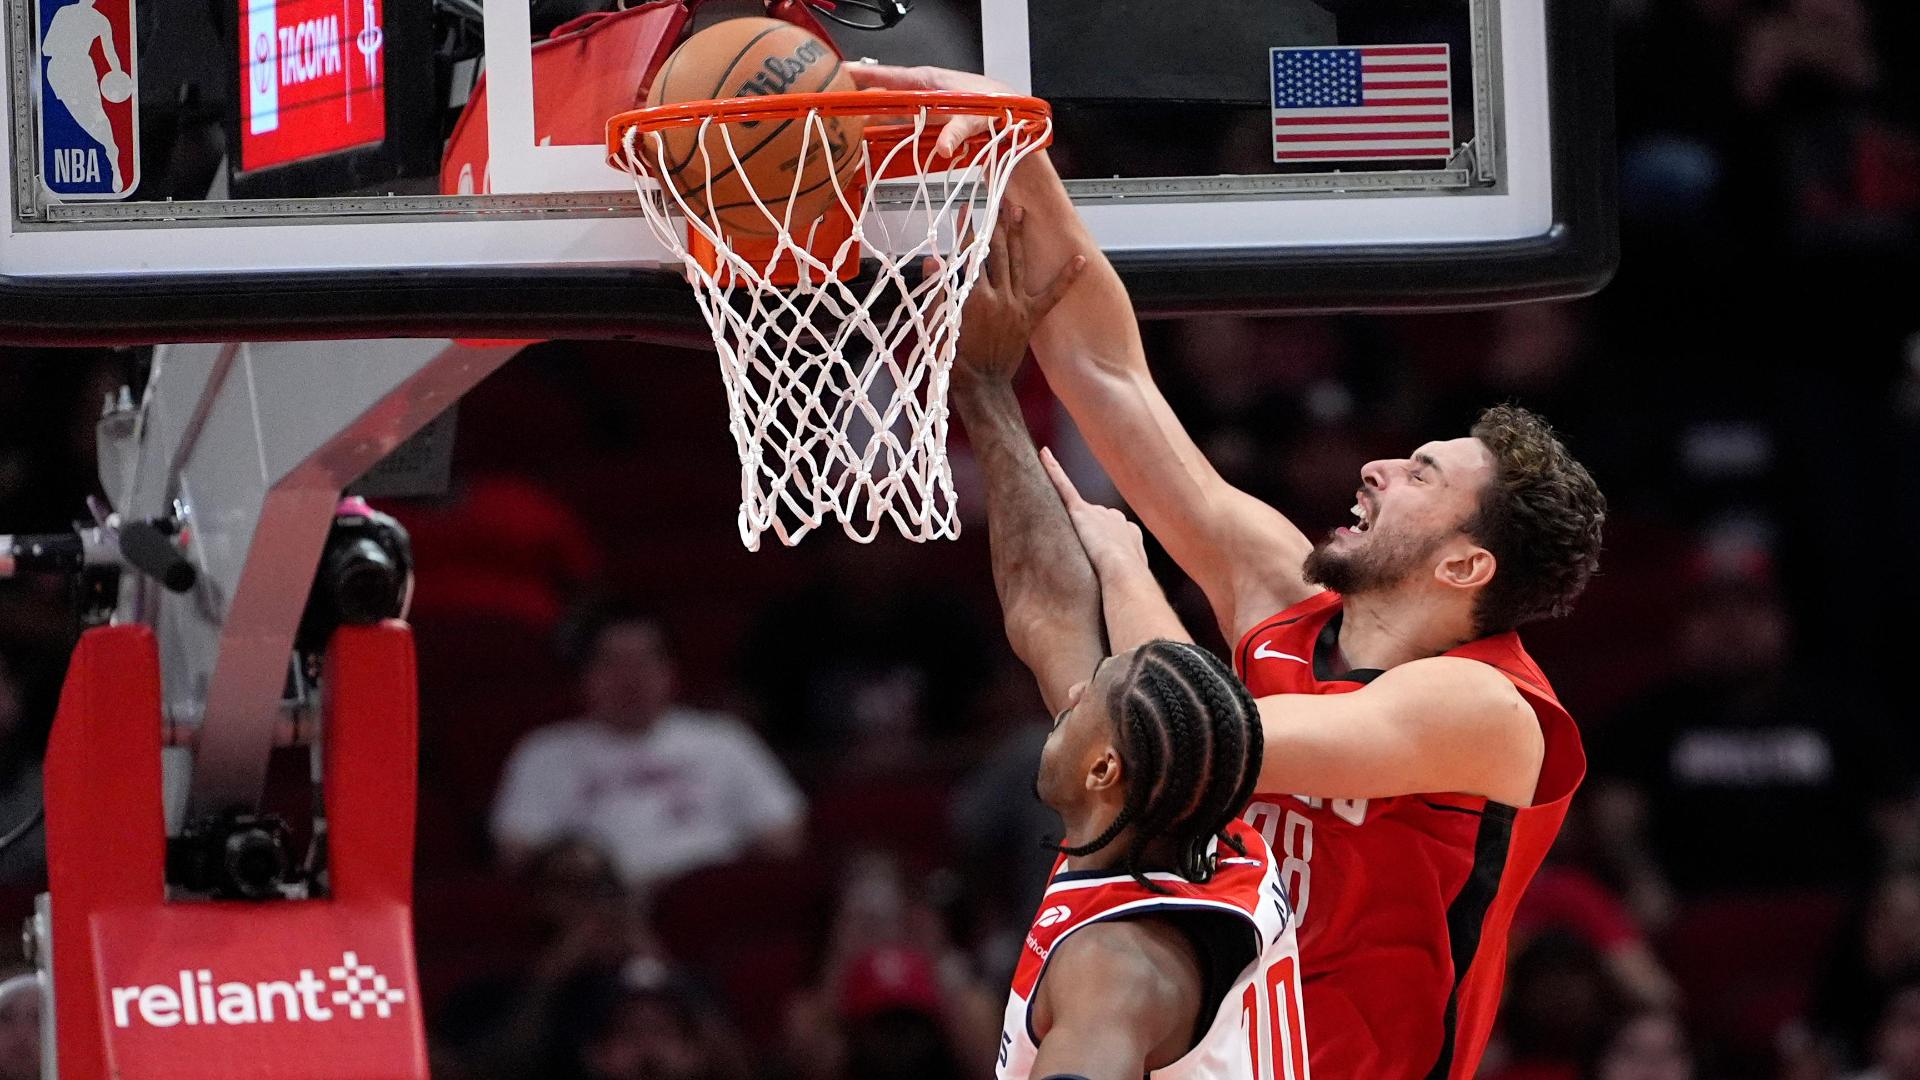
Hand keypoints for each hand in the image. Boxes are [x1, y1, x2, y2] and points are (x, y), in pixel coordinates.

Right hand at [847, 62, 1016, 156]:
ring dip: (865, 124)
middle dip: (855, 104)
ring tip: (842, 134)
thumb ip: (959, 130)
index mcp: (927, 81)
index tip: (838, 75)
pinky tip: (867, 147)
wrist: (1010, 115)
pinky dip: (880, 137)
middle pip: (879, 97)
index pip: (887, 76)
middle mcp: (919, 93)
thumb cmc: (994, 104)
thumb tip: (945, 146)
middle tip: (830, 114)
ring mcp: (919, 109)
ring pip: (884, 114)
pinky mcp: (922, 125)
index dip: (862, 76)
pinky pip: (895, 129)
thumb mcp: (977, 116)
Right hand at [953, 206, 1084, 383]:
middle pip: (997, 252)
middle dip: (997, 224)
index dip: (968, 230)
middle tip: (999, 200)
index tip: (968, 210)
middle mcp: (998, 297)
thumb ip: (937, 290)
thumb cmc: (954, 358)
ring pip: (1019, 263)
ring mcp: (1016, 307)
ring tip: (1021, 212)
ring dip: (1019, 236)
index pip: (970, 255)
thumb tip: (933, 261)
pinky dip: (1067, 277)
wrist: (981, 386)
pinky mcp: (1030, 318)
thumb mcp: (936, 324)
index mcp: (972, 298)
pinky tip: (1081, 259)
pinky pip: (1052, 295)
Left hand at [1040, 447, 1150, 576]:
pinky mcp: (1079, 510)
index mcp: (1129, 532)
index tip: (1100, 566)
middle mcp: (1115, 517)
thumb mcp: (1130, 581)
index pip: (1111, 534)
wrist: (1126, 577)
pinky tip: (1043, 454)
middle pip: (1094, 523)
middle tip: (1086, 560)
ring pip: (1076, 511)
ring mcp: (1097, 512)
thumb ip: (1121, 579)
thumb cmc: (1128, 587)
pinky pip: (1062, 485)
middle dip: (1088, 538)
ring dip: (1071, 523)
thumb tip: (1118, 597)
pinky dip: (1053, 469)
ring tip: (1069, 539)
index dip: (1102, 550)